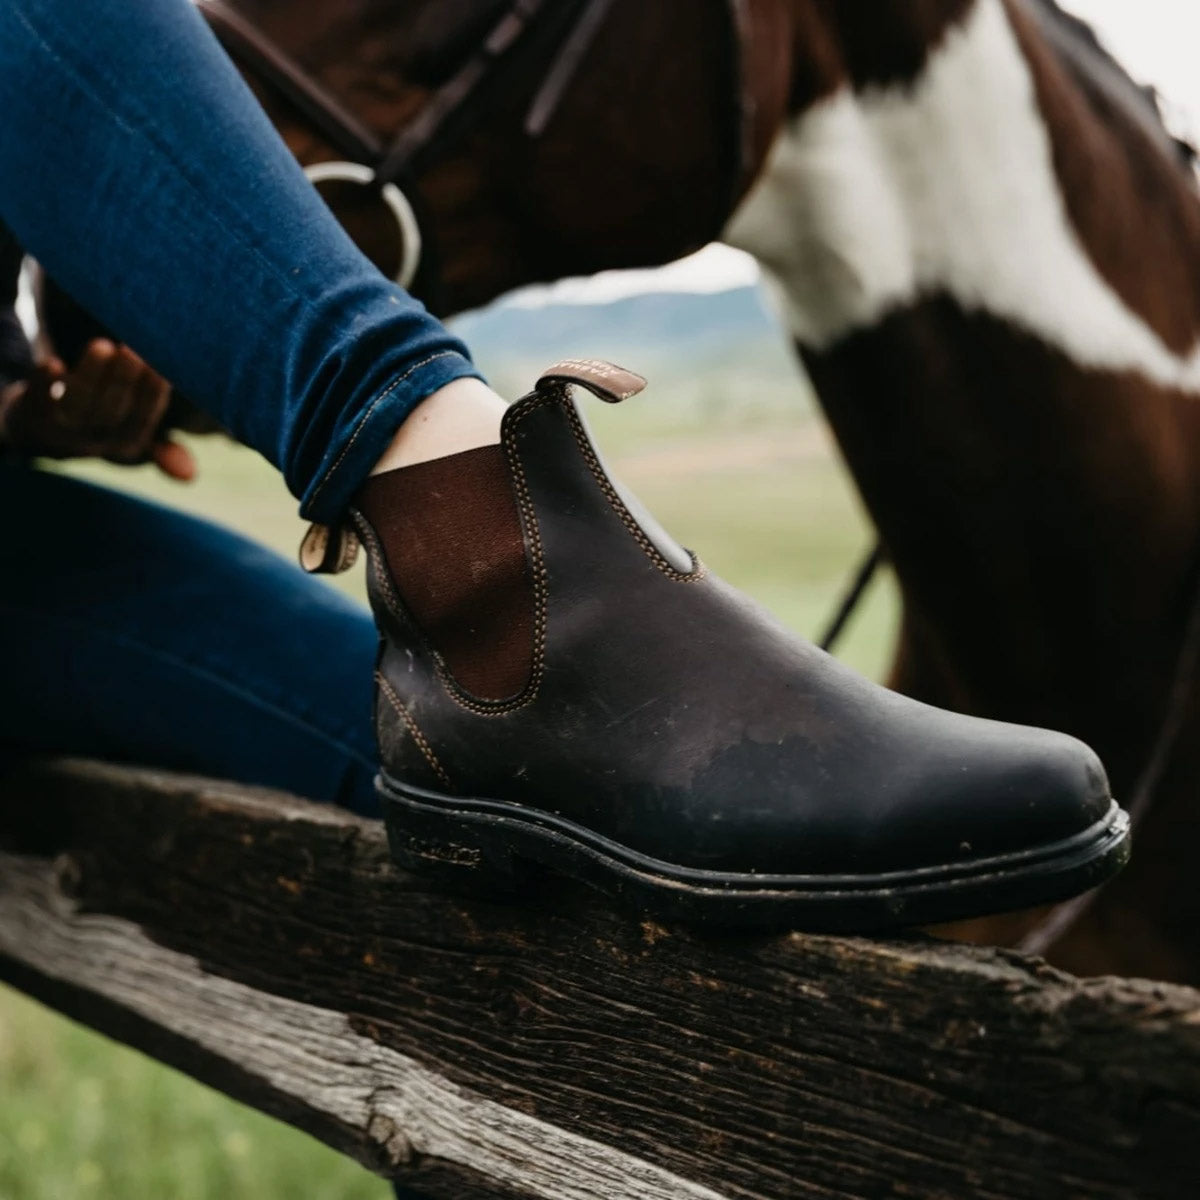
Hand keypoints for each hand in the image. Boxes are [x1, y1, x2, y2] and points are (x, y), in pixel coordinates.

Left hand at [0, 340, 195, 480]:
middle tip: (133, 350)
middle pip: (110, 412)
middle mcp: (93, 443)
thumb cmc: (100, 425)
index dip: (151, 394)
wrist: (41, 432)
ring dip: (89, 376)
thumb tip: (190, 476)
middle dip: (123, 381)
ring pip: (77, 405)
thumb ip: (165, 450)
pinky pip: (37, 400)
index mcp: (125, 446)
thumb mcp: (135, 438)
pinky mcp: (30, 415)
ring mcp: (59, 431)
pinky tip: (53, 365)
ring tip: (102, 346)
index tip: (160, 365)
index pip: (142, 420)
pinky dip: (44, 383)